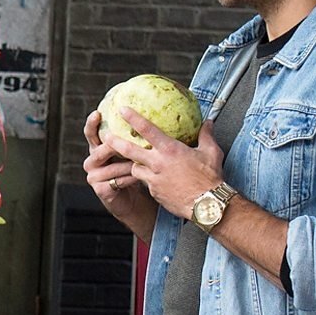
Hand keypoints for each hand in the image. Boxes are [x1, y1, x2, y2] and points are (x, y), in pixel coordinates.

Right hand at [82, 110, 145, 204]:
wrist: (133, 200)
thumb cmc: (134, 172)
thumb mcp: (132, 154)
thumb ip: (131, 140)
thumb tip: (147, 118)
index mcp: (97, 150)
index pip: (91, 134)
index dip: (92, 124)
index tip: (97, 113)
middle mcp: (91, 162)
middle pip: (101, 150)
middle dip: (116, 146)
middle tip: (131, 145)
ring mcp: (93, 177)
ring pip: (112, 166)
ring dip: (129, 165)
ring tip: (143, 163)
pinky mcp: (100, 190)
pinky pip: (117, 180)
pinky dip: (130, 178)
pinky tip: (140, 177)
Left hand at [103, 108, 224, 220]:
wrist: (206, 204)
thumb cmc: (210, 177)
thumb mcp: (211, 152)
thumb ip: (206, 135)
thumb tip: (208, 123)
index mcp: (170, 149)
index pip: (147, 130)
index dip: (133, 118)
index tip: (122, 109)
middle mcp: (158, 163)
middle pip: (129, 150)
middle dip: (114, 142)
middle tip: (104, 136)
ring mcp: (153, 178)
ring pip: (135, 168)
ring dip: (133, 164)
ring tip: (134, 161)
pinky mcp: (153, 191)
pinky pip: (145, 182)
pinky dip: (146, 178)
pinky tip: (153, 178)